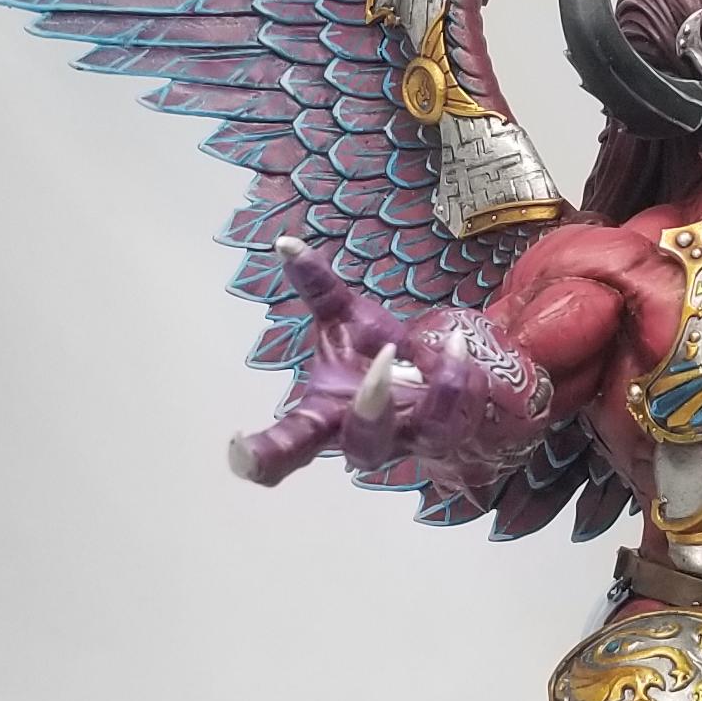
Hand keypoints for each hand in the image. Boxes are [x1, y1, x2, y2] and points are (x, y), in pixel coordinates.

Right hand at [227, 239, 540, 490]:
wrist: (438, 383)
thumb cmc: (380, 359)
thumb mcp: (346, 321)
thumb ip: (317, 288)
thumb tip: (285, 243)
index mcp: (328, 416)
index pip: (289, 446)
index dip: (261, 456)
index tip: (239, 446)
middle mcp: (371, 438)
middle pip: (364, 449)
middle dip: (372, 409)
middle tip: (383, 358)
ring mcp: (416, 440)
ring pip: (430, 434)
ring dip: (441, 390)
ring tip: (450, 345)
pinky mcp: (454, 432)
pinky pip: (463, 411)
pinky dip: (461, 376)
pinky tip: (458, 346)